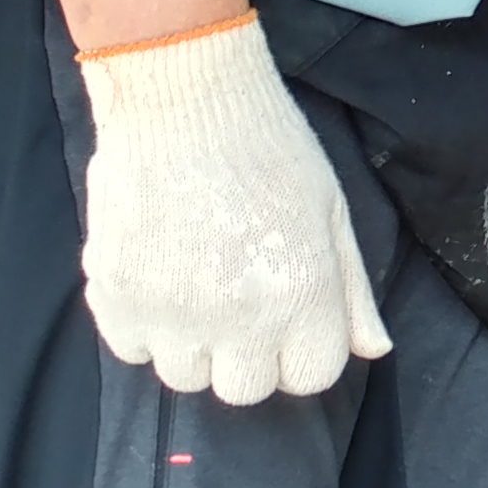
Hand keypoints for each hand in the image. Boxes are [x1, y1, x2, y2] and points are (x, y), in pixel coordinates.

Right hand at [74, 14, 389, 401]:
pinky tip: (157, 278)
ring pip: (185, 377)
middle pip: (246, 390)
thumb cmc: (270, 146)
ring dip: (193, 344)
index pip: (310, 377)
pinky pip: (131, 349)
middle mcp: (239, 318)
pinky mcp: (116, 298)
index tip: (288, 317)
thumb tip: (371, 350)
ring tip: (194, 284)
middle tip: (239, 302)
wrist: (183, 98)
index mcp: (302, 294)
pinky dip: (143, 326)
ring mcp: (172, 313)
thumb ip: (350, 290)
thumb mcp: (331, 212)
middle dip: (248, 356)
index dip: (302, 350)